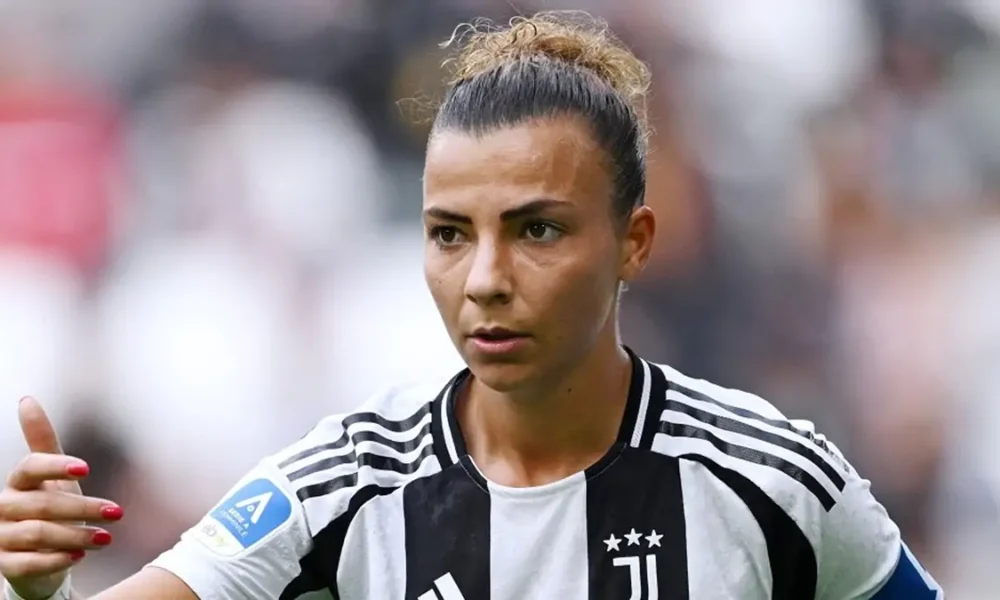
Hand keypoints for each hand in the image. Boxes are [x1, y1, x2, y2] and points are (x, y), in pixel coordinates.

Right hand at [0, 398, 123, 599]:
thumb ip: (41, 441)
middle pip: (42, 504)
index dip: (55, 465)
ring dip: (76, 535)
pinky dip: (56, 560)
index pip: (30, 467)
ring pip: (37, 534)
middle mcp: (4, 507)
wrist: (36, 553)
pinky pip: (27, 563)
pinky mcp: (6, 565)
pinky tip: (80, 556)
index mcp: (17, 482)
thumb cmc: (47, 508)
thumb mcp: (51, 476)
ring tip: (107, 538)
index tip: (87, 467)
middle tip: (118, 512)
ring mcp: (1, 537)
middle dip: (82, 508)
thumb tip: (27, 400)